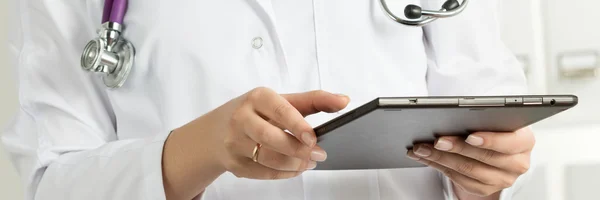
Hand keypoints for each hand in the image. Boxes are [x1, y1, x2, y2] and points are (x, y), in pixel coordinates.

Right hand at [208, 87, 349, 178]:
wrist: (215, 131)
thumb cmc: (255, 112)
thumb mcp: (280, 100)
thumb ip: (313, 100)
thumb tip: (344, 100)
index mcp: (256, 98)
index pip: (279, 110)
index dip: (297, 124)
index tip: (313, 138)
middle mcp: (241, 118)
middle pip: (271, 138)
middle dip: (299, 150)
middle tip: (319, 154)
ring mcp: (235, 143)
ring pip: (268, 159)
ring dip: (294, 164)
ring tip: (309, 162)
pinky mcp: (234, 164)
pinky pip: (263, 173)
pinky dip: (284, 174)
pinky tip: (295, 169)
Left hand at [406, 128, 534, 197]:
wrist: (496, 149)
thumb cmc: (495, 128)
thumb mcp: (497, 120)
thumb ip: (484, 117)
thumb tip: (454, 115)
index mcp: (524, 141)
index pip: (510, 142)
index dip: (490, 140)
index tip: (470, 135)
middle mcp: (517, 163)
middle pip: (484, 157)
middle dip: (457, 147)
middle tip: (437, 140)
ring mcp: (502, 179)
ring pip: (468, 170)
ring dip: (440, 158)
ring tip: (422, 148)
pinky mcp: (485, 188)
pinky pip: (459, 179)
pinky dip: (438, 166)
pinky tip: (425, 157)